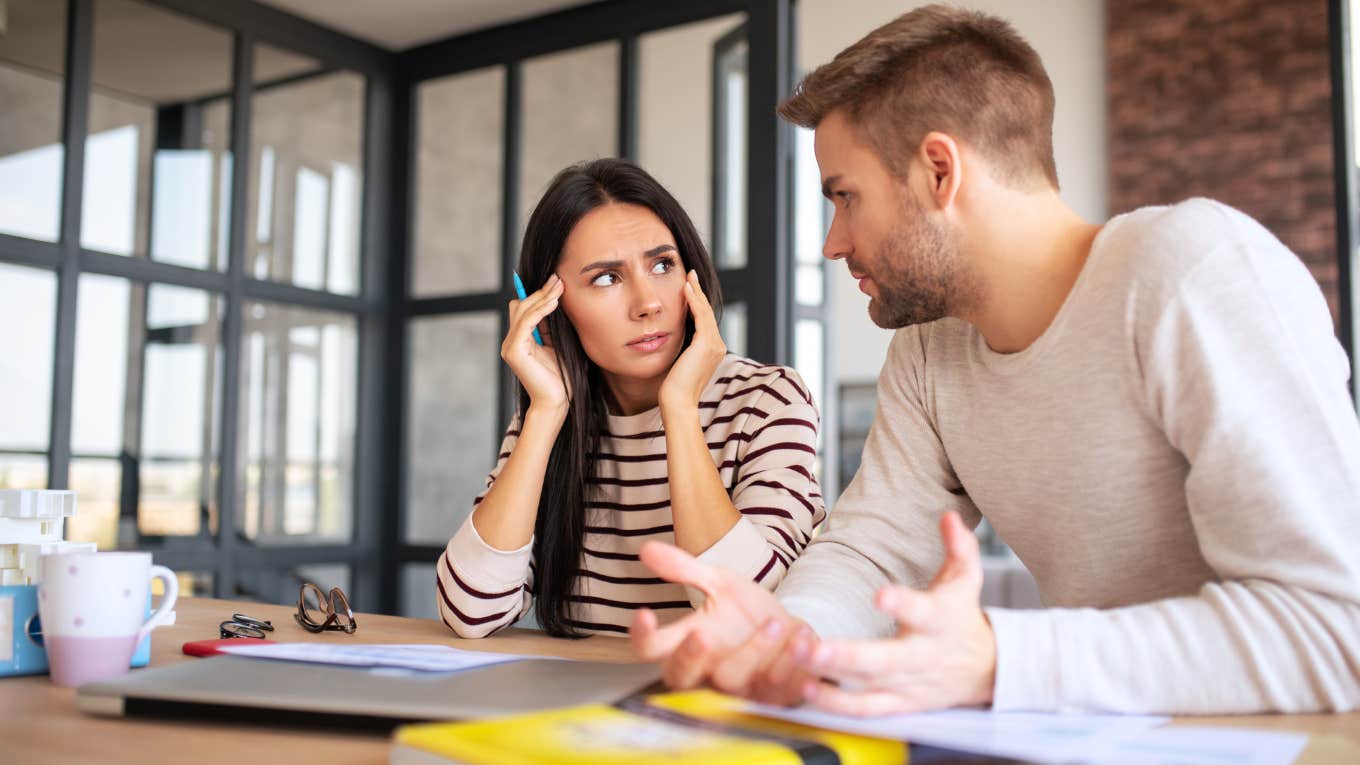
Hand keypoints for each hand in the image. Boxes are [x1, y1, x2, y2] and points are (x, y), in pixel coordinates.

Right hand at [502, 274, 567, 412]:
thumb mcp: (557, 344)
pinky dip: (540, 310)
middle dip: (540, 291)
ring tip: (559, 287)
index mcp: (520, 340)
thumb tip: (555, 300)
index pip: (523, 309)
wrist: (557, 401)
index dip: (538, 294)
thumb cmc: (560, 376)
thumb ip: (551, 326)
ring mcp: (510, 346)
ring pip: (523, 311)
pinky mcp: (514, 351)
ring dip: (542, 297)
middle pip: (521, 306)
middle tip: (558, 279)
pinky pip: (526, 323)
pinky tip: (554, 303)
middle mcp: (511, 341)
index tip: (557, 281)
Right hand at [630, 541, 806, 699]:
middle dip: (689, 657)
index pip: (650, 649)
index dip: (643, 637)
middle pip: (680, 676)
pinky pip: (775, 689)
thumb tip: (646, 549)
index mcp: (687, 644)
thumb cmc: (748, 613)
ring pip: (732, 679)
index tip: (644, 614)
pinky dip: (790, 663)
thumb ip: (686, 570)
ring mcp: (736, 689)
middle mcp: (705, 672)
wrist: (793, 632)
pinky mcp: (770, 699)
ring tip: (774, 623)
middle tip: (701, 634)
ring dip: (754, 651)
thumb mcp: (721, 584)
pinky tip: (802, 640)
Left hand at [659, 271, 725, 409]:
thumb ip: (682, 348)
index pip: (705, 320)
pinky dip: (693, 301)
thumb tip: (672, 334)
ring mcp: (714, 345)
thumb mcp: (679, 362)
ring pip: (705, 311)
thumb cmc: (673, 387)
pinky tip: (686, 289)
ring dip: (696, 292)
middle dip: (698, 292)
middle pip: (707, 312)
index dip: (697, 302)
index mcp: (713, 350)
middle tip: (691, 274)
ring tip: (688, 276)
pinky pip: (700, 316)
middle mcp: (717, 346)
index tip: (689, 287)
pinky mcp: (706, 344)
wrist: (677, 402)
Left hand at [801, 511, 996, 715]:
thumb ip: (958, 547)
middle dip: (846, 656)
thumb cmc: (962, 617)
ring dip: (830, 678)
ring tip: (797, 659)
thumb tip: (948, 516)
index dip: (903, 603)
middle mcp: (921, 656)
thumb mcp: (966, 580)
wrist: (986, 669)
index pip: (923, 612)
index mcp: (939, 621)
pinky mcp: (897, 704)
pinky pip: (863, 710)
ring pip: (867, 687)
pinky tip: (805, 689)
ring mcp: (907, 684)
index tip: (880, 594)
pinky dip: (834, 705)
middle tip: (812, 647)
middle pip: (884, 660)